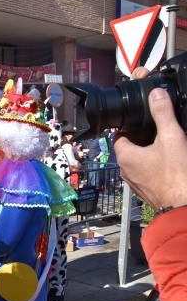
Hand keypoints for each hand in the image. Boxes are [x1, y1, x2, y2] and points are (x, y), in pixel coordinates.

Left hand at [114, 86, 186, 209]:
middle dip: (143, 136)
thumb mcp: (171, 137)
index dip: (130, 124)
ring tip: (166, 144)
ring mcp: (135, 182)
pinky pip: (146, 172)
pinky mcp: (146, 189)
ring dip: (150, 151)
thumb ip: (162, 114)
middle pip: (130, 146)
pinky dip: (155, 164)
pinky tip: (170, 161)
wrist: (184, 207)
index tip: (143, 118)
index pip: (120, 134)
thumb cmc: (176, 175)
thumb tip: (156, 94)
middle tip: (159, 130)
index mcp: (125, 156)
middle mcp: (125, 170)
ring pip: (138, 160)